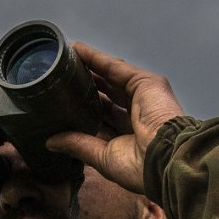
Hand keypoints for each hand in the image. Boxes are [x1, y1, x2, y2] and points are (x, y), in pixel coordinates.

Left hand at [46, 41, 184, 193]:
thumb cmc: (142, 168)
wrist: (167, 159)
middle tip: (62, 80)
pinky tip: (78, 50)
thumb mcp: (103, 157)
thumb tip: (52, 142)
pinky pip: (115, 67)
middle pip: (106, 96)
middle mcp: (137, 115)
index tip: (65, 105)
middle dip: (86, 87)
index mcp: (131, 137)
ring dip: (89, 68)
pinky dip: (96, 58)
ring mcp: (142, 97)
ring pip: (110, 78)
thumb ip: (78, 145)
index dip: (85, 111)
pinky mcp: (145, 82)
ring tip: (66, 61)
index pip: (104, 119)